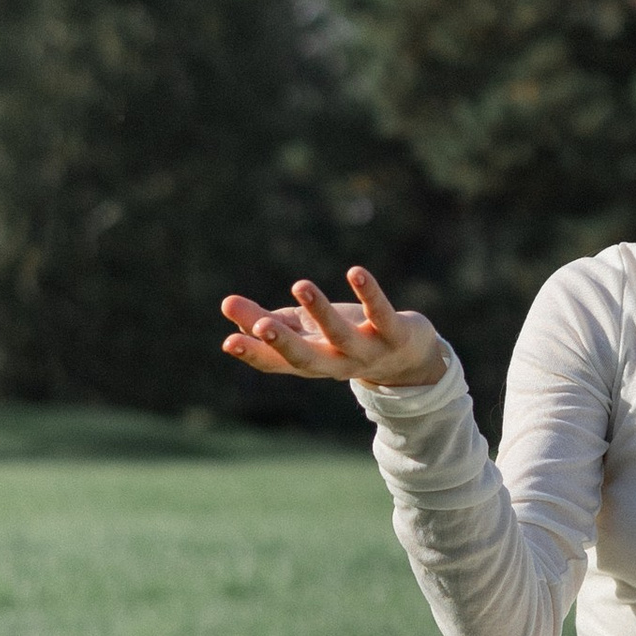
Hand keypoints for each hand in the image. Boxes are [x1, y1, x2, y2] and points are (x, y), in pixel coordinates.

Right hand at [219, 266, 448, 391]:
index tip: (228, 342)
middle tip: (260, 326)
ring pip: (341, 335)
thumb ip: (267, 320)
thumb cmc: (346, 340)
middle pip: (307, 358)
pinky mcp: (395, 334)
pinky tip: (355, 272)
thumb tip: (226, 305)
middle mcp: (337, 363)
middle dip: (283, 343)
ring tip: (300, 285)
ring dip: (320, 311)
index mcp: (312, 362)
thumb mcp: (307, 331)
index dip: (254, 354)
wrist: (409, 358)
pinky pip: (381, 312)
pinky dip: (368, 293)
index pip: (278, 363)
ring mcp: (368, 351)